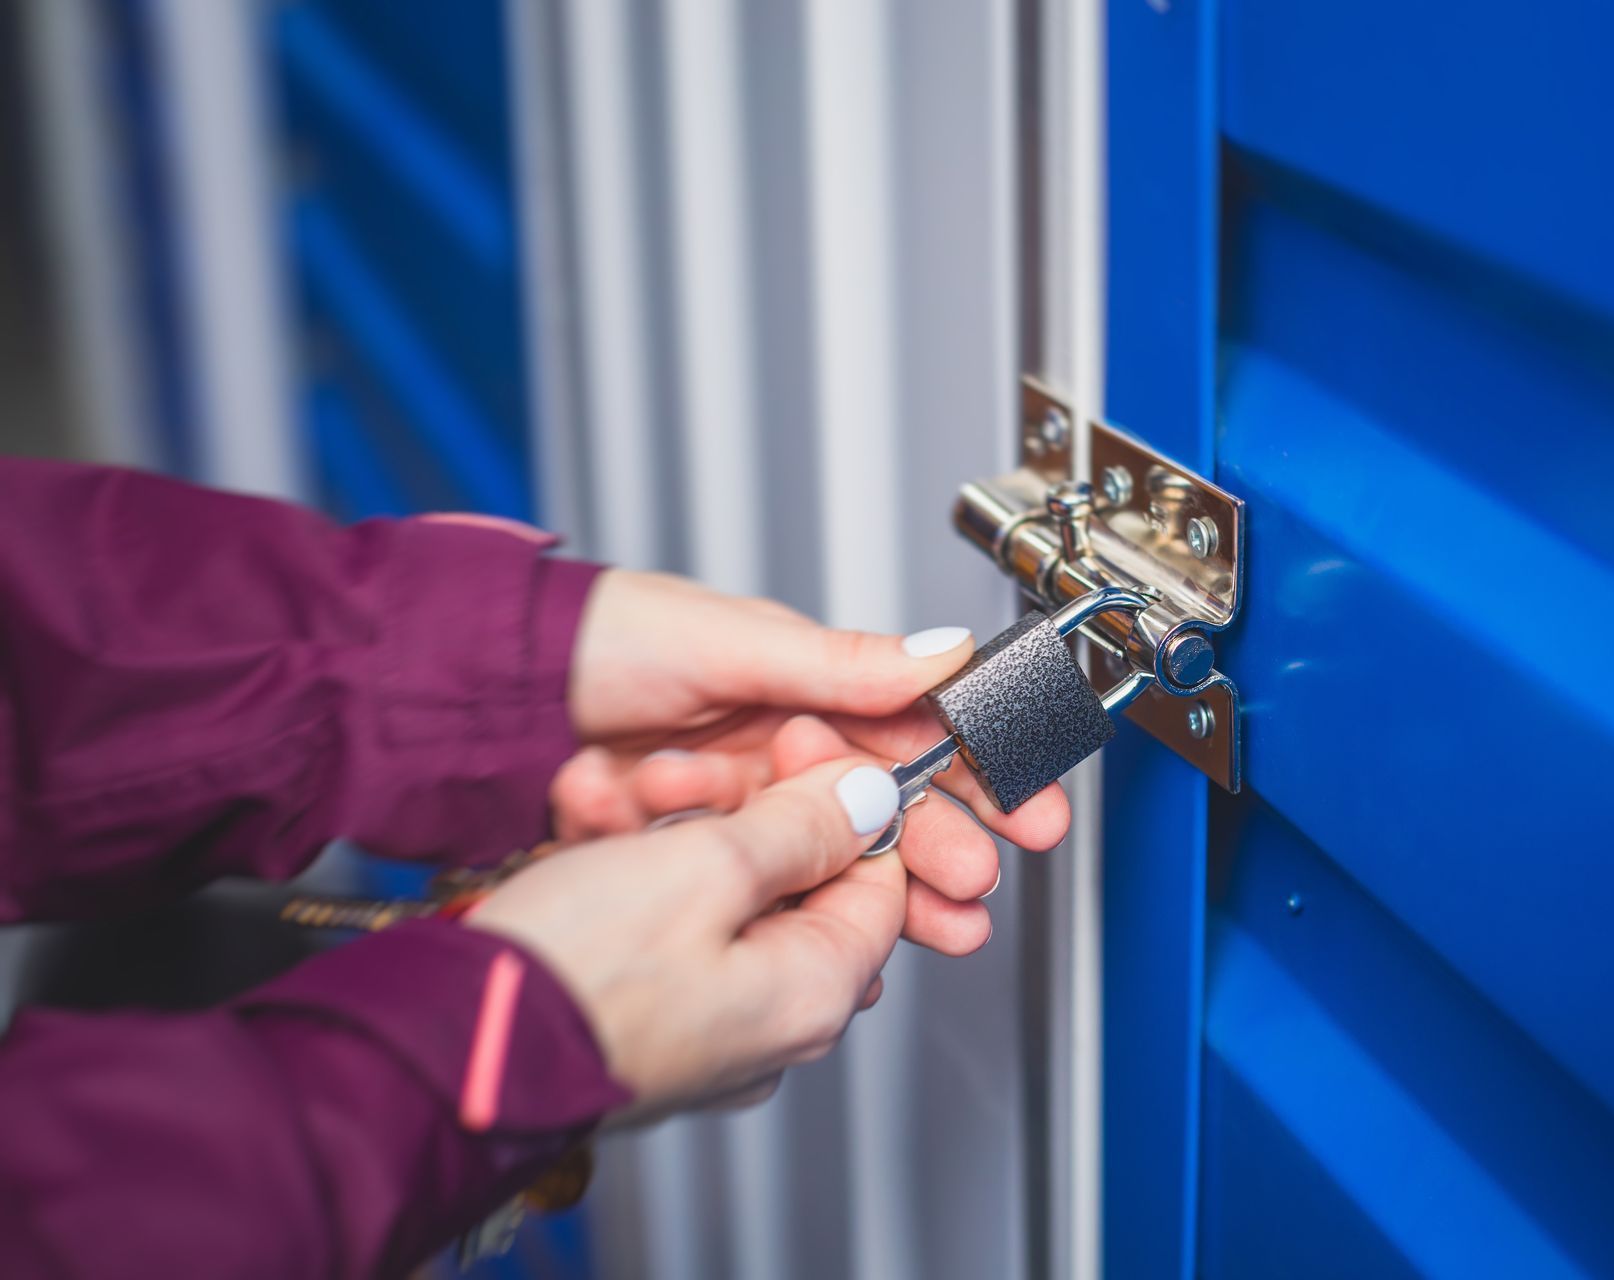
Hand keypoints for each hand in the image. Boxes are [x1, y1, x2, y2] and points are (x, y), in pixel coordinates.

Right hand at [466, 758, 905, 1117]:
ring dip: (673, 835)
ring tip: (606, 802)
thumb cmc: (565, 975)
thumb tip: (868, 801)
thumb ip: (800, 828)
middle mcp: (771, 1028)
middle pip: (796, 885)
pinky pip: (665, 934)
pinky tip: (586, 846)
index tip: (795, 743)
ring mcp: (707, 1034)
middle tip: (673, 773)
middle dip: (737, 810)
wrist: (438, 1053)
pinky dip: (636, 880)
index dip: (844, 798)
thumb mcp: (703, 868)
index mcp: (812, 995)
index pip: (882, 879)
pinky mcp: (645, 1028)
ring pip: (721, 900)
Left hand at [560, 572, 1072, 951]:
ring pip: (845, 858)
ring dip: (898, 896)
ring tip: (945, 930)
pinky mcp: (706, 851)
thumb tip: (944, 652)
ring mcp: (749, 804)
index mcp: (809, 686)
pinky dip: (815, 914)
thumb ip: (841, 662)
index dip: (982, 774)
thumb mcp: (732, 643)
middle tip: (978, 884)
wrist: (496, 695)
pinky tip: (857, 943)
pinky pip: (777, 888)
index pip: (919, 734)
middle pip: (890, 809)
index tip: (1033, 812)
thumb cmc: (605, 637)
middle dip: (944, 848)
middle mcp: (787, 747)